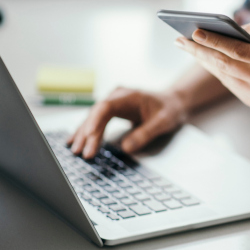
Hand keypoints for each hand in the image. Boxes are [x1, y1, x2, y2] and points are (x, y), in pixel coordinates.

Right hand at [67, 87, 186, 158]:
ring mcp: (113, 102)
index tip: (89, 135)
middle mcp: (117, 96)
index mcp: (129, 96)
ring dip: (84, 134)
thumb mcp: (163, 122)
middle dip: (88, 134)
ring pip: (94, 117)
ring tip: (76, 150)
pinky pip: (97, 120)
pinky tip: (75, 140)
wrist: (173, 102)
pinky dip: (87, 131)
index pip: (106, 107)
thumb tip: (126, 148)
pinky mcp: (112, 110)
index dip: (95, 121)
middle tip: (83, 152)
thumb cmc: (170, 109)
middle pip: (97, 114)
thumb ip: (145, 133)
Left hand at [174, 19, 249, 113]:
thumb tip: (238, 27)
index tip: (195, 31)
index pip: (237, 51)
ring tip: (189, 48)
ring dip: (204, 62)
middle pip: (224, 65)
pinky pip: (231, 85)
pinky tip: (207, 61)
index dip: (214, 41)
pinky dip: (218, 72)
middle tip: (180, 40)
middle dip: (199, 52)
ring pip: (224, 77)